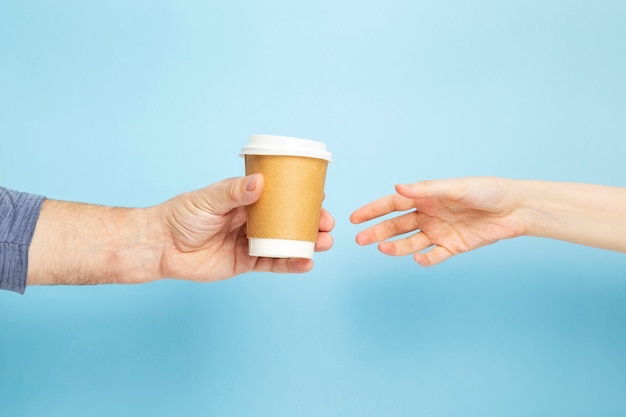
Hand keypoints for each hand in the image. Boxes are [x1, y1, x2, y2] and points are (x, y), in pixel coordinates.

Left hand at [156, 173, 334, 281]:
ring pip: (286, 242)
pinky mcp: (246, 263)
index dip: (301, 196)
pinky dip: (291, 264)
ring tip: (324, 242)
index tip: (321, 195)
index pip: (280, 196)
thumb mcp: (209, 199)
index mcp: (246, 199)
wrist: (160, 246)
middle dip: (311, 221)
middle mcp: (252, 220)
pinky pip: (273, 263)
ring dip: (308, 243)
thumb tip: (261, 183)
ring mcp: (251, 242)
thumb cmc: (181, 216)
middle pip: (289, 220)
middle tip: (327, 223)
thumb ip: (235, 193)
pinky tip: (307, 263)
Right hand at [350, 177, 525, 265]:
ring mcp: (440, 231)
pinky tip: (419, 259)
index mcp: (426, 197)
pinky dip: (426, 259)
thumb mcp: (456, 187)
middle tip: (359, 240)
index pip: (392, 204)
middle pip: (397, 225)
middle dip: (377, 232)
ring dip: (396, 247)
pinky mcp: (454, 246)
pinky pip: (435, 255)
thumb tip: (398, 187)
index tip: (354, 218)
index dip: (373, 211)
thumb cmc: (487, 191)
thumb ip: (426, 189)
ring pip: (411, 242)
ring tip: (383, 249)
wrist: (516, 208)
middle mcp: (429, 214)